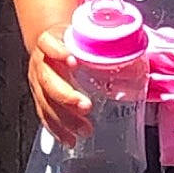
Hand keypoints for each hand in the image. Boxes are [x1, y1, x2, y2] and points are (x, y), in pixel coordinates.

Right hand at [28, 26, 92, 146]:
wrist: (50, 44)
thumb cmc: (71, 39)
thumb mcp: (82, 33)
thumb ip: (102, 41)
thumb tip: (135, 50)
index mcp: (50, 41)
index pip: (48, 44)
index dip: (58, 52)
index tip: (74, 61)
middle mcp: (41, 62)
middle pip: (47, 80)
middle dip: (66, 96)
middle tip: (86, 106)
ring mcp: (38, 82)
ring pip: (46, 102)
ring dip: (64, 118)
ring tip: (84, 129)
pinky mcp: (40, 97)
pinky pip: (45, 115)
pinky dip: (57, 129)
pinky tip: (69, 139)